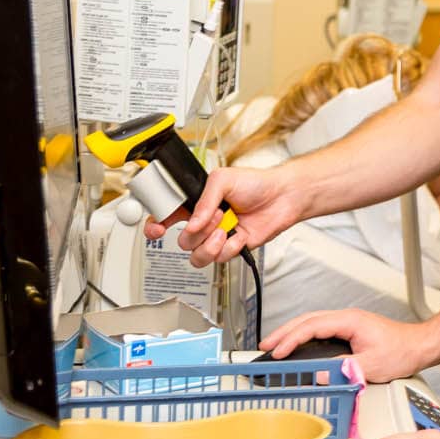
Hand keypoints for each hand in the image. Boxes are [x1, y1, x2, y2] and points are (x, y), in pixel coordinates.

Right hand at [142, 164, 302, 266]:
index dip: (156, 226)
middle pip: (182, 241)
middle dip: (197, 232)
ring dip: (210, 245)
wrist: (283, 197)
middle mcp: (203, 222)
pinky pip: (219, 259)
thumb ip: (204, 200)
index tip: (157, 230)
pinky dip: (230, 248)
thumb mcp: (223, 180)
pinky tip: (240, 235)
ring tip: (224, 231)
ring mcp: (217, 237)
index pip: (166, 216)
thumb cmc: (256, 183)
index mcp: (195, 202)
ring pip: (197, 256)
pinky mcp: (232, 248)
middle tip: (216, 216)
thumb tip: (191, 223)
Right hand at [262, 309, 435, 379]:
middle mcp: (347, 317)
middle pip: (307, 320)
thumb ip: (343, 370)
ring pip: (312, 322)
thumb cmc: (401, 351)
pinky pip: (320, 328)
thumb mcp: (370, 366)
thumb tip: (319, 375)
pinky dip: (304, 335)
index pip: (312, 326)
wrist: (419, 346)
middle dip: (284, 332)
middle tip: (265, 347)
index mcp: (350, 321)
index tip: (277, 352)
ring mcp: (348, 322)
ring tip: (275, 346)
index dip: (292, 339)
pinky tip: (297, 345)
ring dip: (292, 333)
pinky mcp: (350, 329)